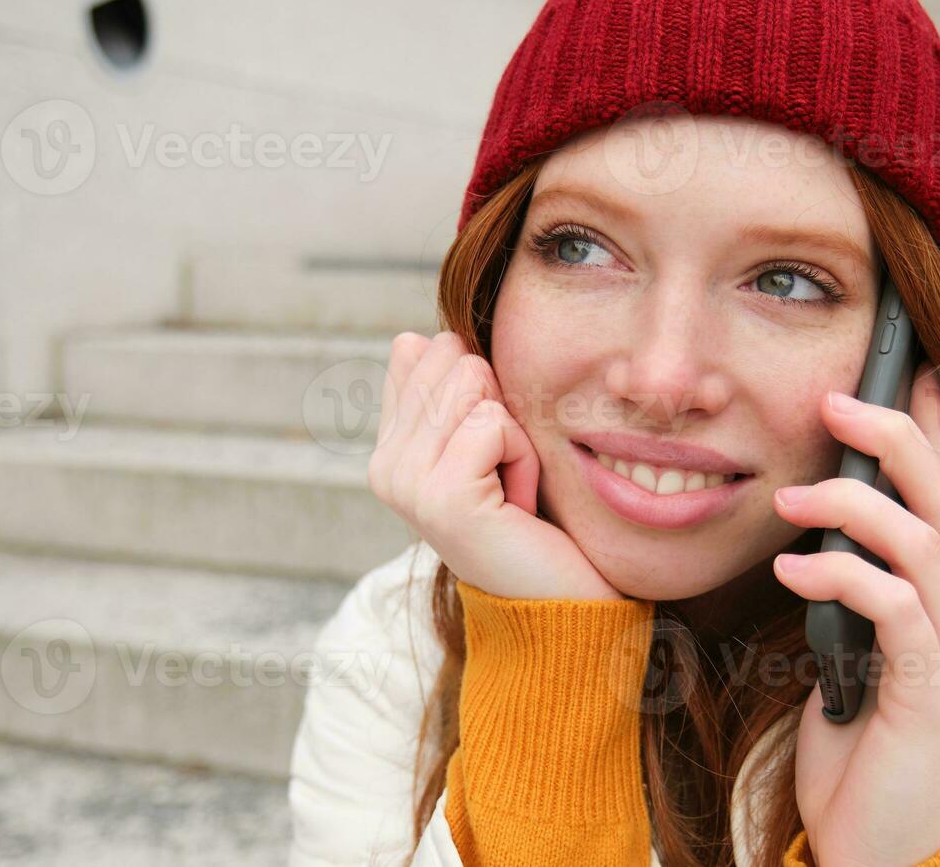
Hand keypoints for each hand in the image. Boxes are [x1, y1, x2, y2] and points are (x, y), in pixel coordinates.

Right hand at [369, 331, 621, 601]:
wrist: (553, 601)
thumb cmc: (529, 519)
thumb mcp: (484, 446)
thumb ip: (448, 395)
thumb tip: (411, 339)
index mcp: (388, 450)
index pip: (423, 352)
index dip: (480, 387)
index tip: (487, 451)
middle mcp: (385, 468)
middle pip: (453, 358)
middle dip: (499, 407)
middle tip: (503, 473)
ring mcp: (406, 483)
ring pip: (473, 383)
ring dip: (514, 433)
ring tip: (510, 487)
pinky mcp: (441, 495)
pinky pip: (494, 422)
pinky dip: (523, 456)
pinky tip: (517, 502)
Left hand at [771, 371, 939, 865]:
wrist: (875, 846)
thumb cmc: (858, 753)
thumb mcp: (857, 655)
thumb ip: (859, 596)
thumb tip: (825, 526)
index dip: (936, 432)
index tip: (908, 373)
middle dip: (894, 437)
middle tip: (835, 401)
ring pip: (922, 542)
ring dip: (850, 505)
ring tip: (791, 499)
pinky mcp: (936, 689)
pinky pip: (893, 603)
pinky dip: (839, 573)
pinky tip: (795, 572)